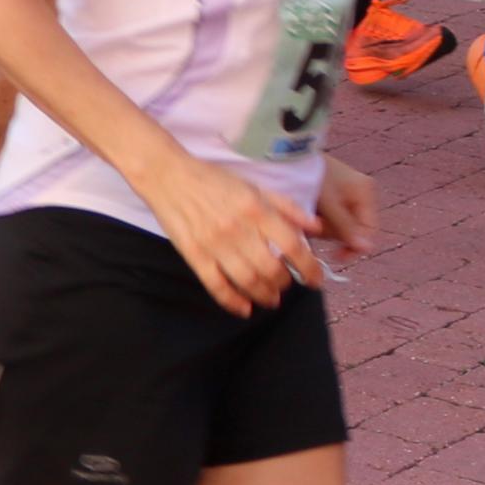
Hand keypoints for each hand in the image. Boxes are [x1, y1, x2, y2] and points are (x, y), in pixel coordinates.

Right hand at [144, 151, 324, 316]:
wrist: (168, 175)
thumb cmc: (213, 179)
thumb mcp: (254, 186)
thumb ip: (287, 207)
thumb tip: (316, 227)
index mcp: (256, 209)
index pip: (293, 246)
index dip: (309, 268)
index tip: (315, 279)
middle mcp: (238, 228)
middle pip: (271, 269)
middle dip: (285, 283)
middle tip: (287, 285)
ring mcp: (214, 244)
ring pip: (247, 281)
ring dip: (264, 295)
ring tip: (271, 298)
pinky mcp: (194, 254)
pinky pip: (216, 285)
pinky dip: (232, 301)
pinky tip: (244, 308)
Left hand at [313, 160, 378, 263]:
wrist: (290, 154)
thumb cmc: (311, 177)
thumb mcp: (329, 205)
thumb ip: (346, 227)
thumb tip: (366, 249)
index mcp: (365, 192)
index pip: (368, 230)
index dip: (354, 246)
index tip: (337, 255)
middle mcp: (360, 192)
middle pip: (353, 228)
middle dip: (333, 232)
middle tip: (315, 226)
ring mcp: (347, 193)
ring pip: (340, 224)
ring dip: (324, 226)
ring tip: (308, 216)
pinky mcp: (334, 194)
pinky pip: (331, 215)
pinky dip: (319, 218)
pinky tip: (308, 213)